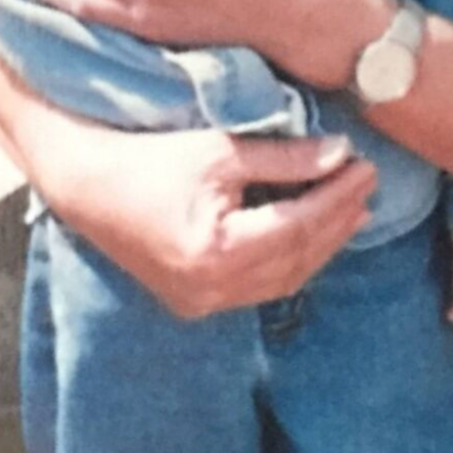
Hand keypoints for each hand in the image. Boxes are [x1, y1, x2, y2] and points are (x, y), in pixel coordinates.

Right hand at [27, 117, 378, 319]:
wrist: (85, 183)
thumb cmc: (149, 157)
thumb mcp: (221, 150)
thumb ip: (285, 157)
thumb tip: (343, 154)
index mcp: (218, 253)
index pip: (299, 226)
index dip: (337, 197)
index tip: (366, 167)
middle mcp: (212, 290)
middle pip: (295, 259)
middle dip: (336, 221)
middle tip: (367, 186)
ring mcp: (201, 302)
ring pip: (281, 279)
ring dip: (319, 245)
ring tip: (351, 211)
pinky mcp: (193, 301)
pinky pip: (257, 286)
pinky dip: (288, 260)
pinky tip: (308, 236)